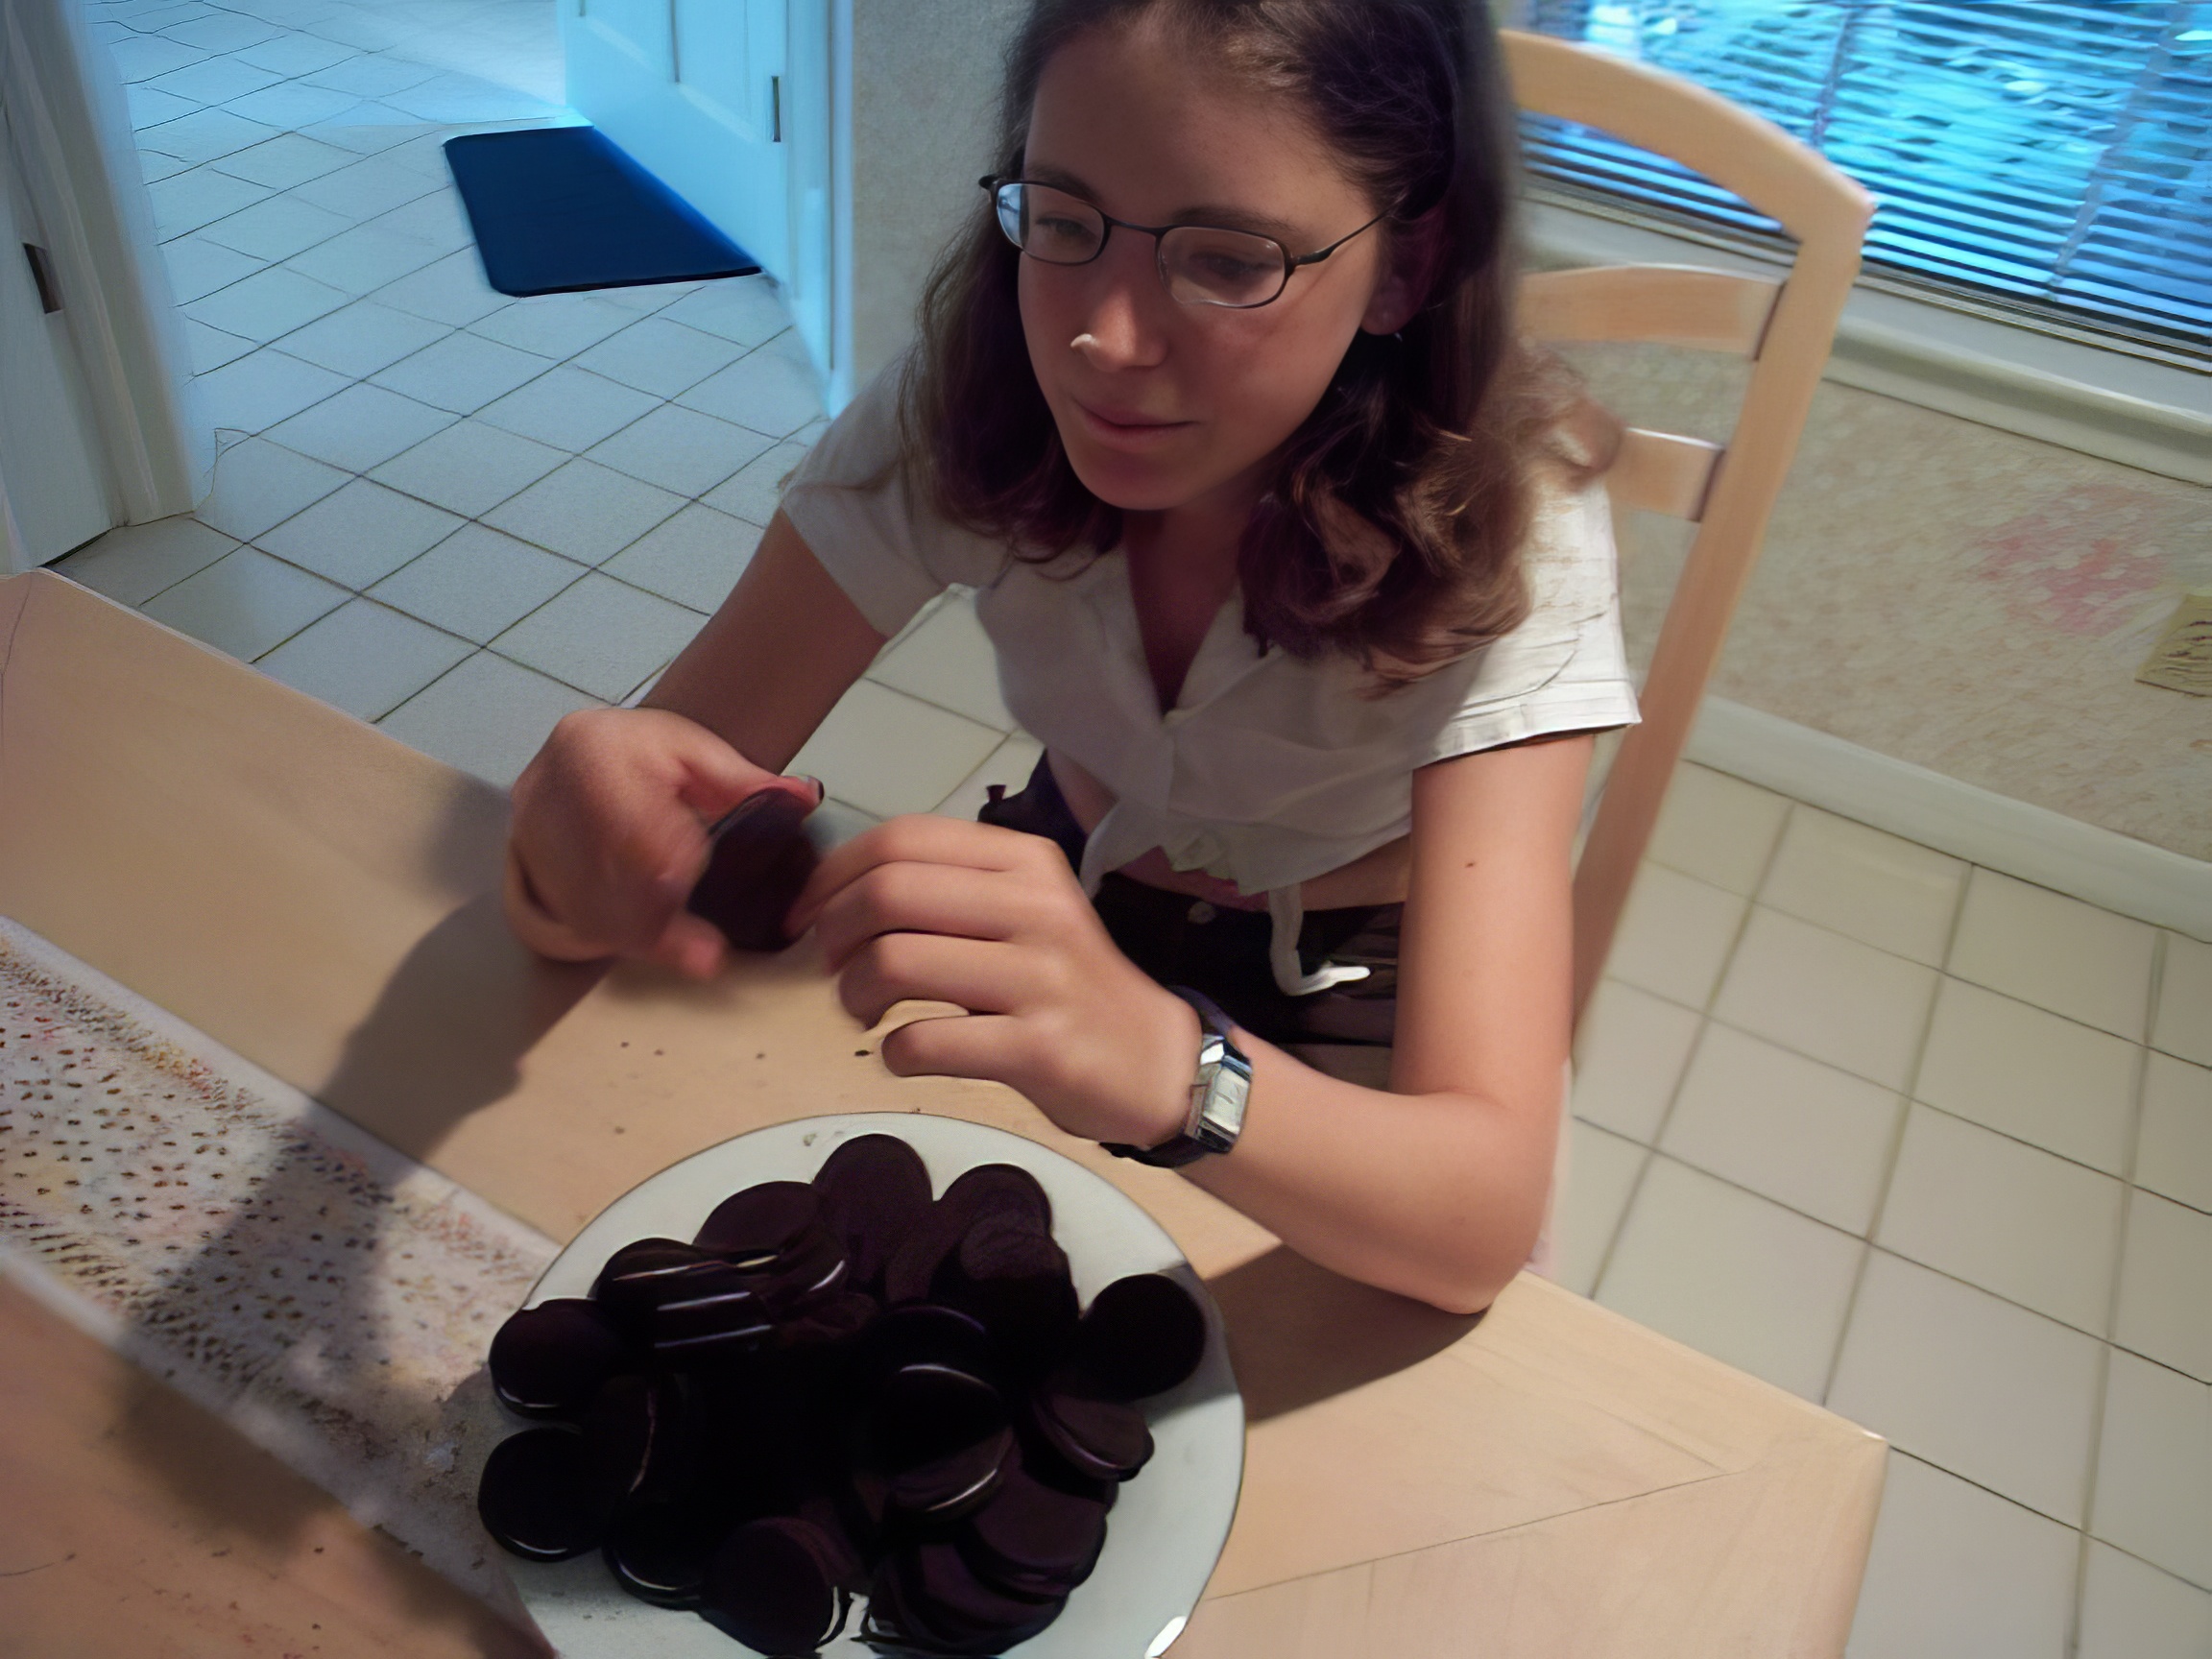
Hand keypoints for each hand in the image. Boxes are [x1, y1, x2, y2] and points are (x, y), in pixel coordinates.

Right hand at [504, 707, 818, 977]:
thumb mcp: (696, 753)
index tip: (692, 891)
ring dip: (642, 935)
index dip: (661, 863)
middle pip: (603, 871)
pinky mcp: (527, 867)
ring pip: (584, 902)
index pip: (623, 818)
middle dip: (659, 917)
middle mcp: (547, 790)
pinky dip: (619, 937)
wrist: (583, 754)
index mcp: (591, 747)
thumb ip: (746, 781)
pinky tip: (659, 947)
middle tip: (707, 954)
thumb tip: (803, 797)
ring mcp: (529, 833)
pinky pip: (572, 916)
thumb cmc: (644, 753)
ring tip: (694, 954)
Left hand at [788, 816, 1199, 1147]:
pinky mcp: (1038, 1047)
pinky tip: (904, 1053)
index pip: (903, 839)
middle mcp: (1035, 908)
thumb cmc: (1068, 984)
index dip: (835, 873)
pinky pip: (925, 1042)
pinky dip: (892, 1051)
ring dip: (853, 993)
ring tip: (863, 1011)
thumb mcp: (1024, 911)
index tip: (809, 911)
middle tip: (832, 964)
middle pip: (889, 892)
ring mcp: (1040, 978)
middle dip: (833, 930)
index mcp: (1025, 862)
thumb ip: (950, 889)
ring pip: (896, 963)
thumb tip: (837, 891)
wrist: (1154, 1060)